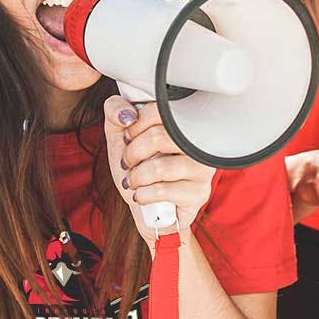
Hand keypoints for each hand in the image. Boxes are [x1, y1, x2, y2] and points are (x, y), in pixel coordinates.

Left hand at [104, 96, 215, 243]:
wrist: (148, 207)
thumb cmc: (138, 166)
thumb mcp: (120, 134)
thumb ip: (115, 111)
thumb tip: (127, 114)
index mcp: (183, 120)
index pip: (159, 110)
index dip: (134, 125)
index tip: (129, 137)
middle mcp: (199, 140)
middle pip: (158, 138)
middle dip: (132, 153)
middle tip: (129, 162)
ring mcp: (203, 167)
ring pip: (159, 167)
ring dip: (135, 177)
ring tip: (133, 181)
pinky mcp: (200, 192)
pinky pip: (163, 191)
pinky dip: (143, 195)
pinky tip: (142, 195)